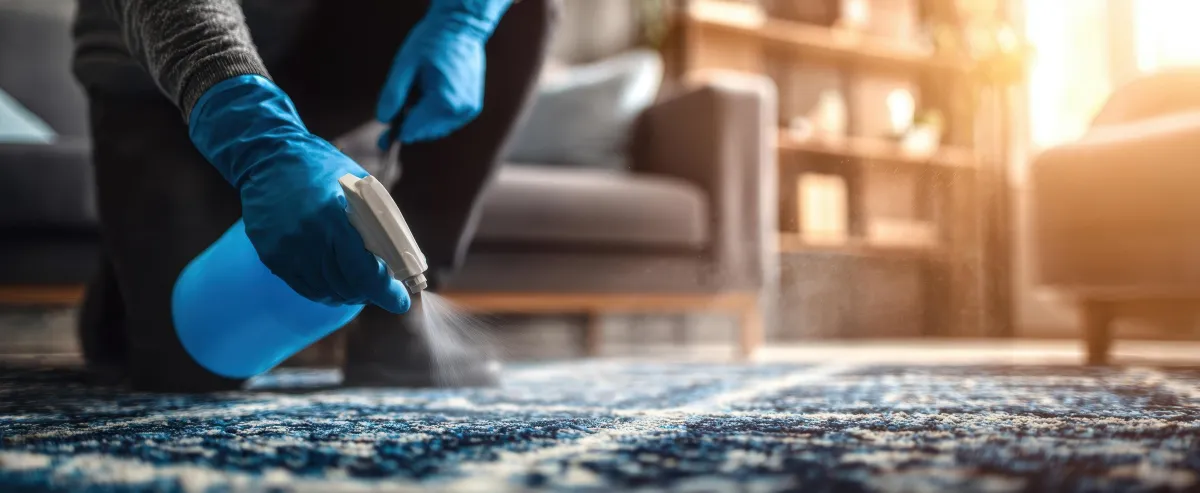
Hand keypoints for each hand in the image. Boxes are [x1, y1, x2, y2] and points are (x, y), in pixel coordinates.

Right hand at [189, 75, 410, 313]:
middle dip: (369, 293)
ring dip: (346, 293)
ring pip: (324, 291)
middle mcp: (307, 239)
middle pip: (345, 286)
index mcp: (332, 219)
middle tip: (381, 288)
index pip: (364, 272)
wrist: (266, 157)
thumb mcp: (357, 182)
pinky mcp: (272, 256)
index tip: (400, 301)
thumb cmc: (318, 166)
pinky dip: (324, 289)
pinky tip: (334, 281)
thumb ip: (376, 215)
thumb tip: (400, 249)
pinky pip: (303, 286)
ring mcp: (286, 251)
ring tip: (359, 285)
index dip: (385, 292)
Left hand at [375, 0, 514, 146]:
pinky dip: (435, 116)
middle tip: (395, 115)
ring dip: (422, 122)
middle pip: (425, 132)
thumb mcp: (404, 64)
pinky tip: (429, 98)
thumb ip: (392, 94)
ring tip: (415, 98)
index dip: (396, 134)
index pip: (413, 130)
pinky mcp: (472, 107)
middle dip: (409, 127)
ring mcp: (468, 110)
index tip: (382, 141)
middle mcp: (459, 110)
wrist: (461, 28)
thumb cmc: (431, 42)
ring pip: (437, 129)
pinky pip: (448, 121)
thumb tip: (382, 119)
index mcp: (443, 101)